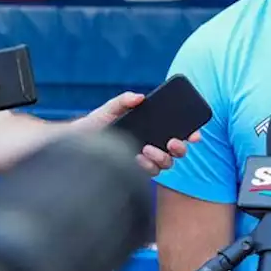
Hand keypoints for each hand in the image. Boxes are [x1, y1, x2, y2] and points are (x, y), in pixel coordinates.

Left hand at [74, 91, 200, 175]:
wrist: (76, 143)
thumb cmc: (95, 125)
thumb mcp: (109, 109)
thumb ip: (123, 101)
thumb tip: (139, 97)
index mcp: (152, 129)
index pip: (177, 132)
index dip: (190, 133)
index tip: (195, 134)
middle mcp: (153, 146)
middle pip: (178, 151)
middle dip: (180, 148)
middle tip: (172, 142)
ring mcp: (145, 160)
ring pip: (167, 164)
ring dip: (162, 157)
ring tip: (147, 149)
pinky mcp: (136, 172)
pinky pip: (151, 172)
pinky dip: (147, 165)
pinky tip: (138, 158)